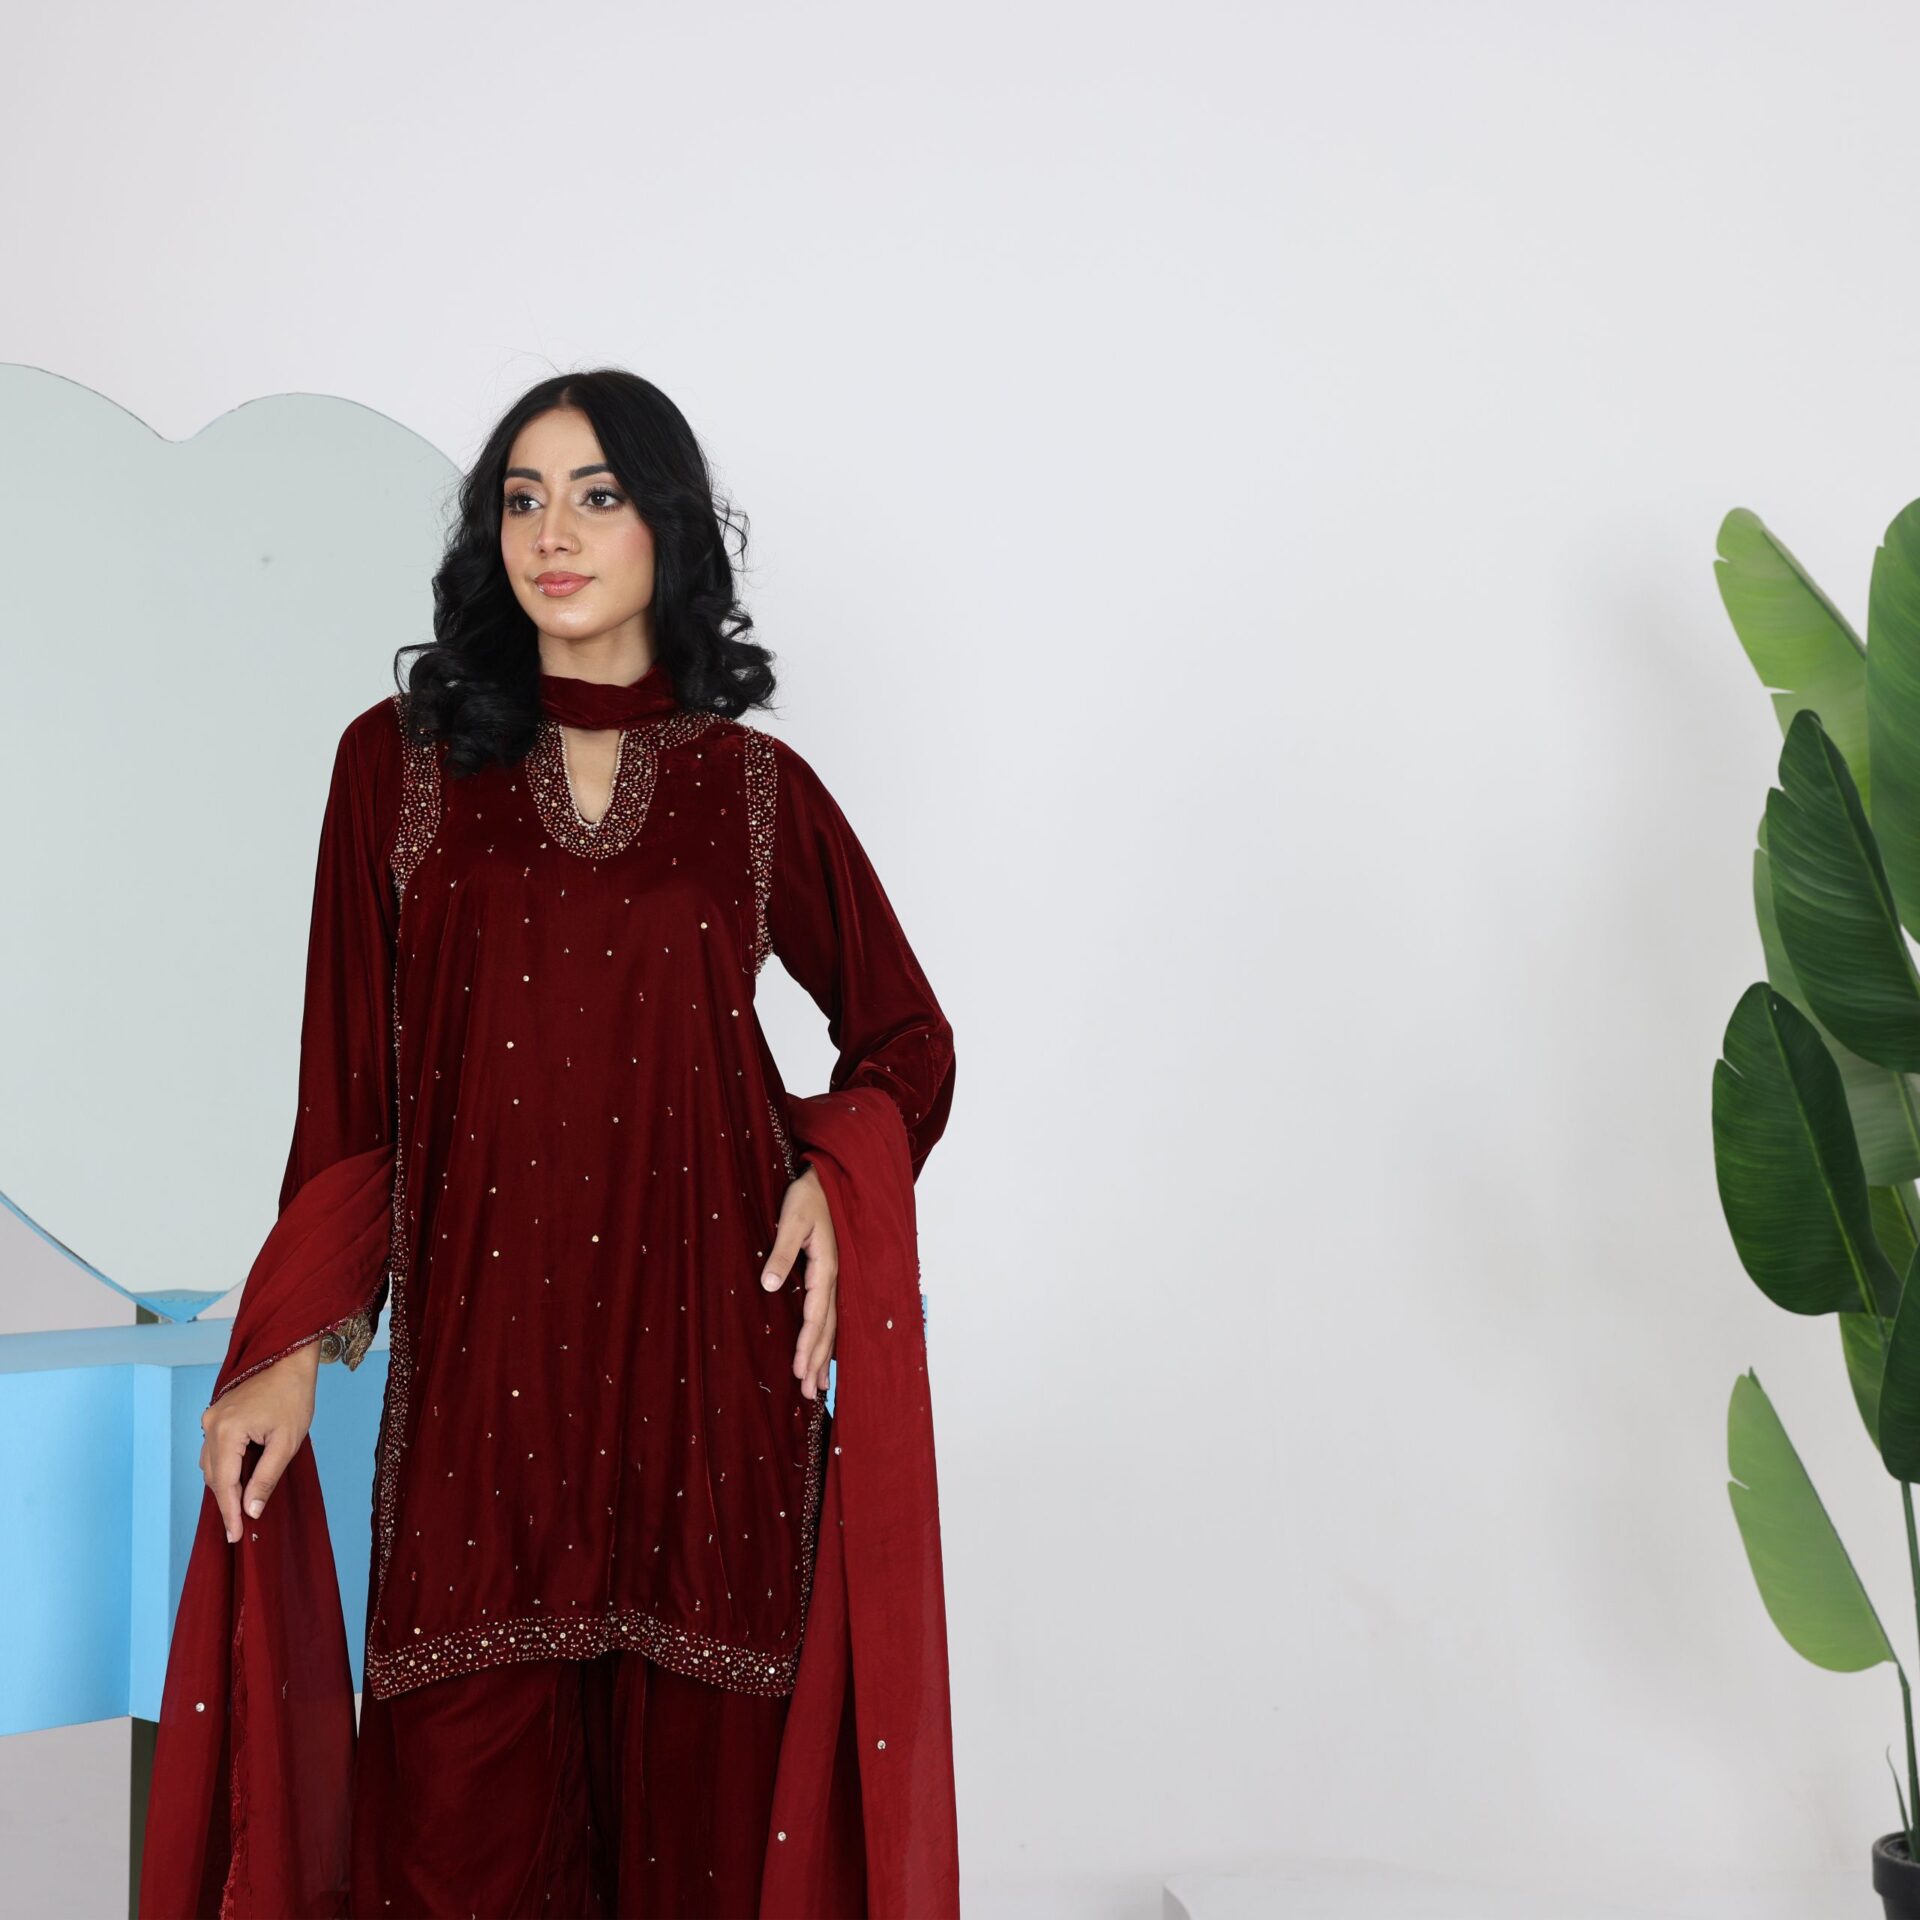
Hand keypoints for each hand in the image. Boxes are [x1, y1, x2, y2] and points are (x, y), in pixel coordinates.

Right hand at [197, 1342, 320, 1543]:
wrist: (289, 1357)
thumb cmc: (293, 1396)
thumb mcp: (286, 1442)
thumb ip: (266, 1478)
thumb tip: (250, 1510)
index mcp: (227, 1431)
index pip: (224, 1484)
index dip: (229, 1513)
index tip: (235, 1536)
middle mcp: (211, 1425)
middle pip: (213, 1476)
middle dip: (226, 1502)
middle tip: (240, 1527)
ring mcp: (211, 1418)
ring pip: (211, 1464)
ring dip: (225, 1485)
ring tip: (241, 1507)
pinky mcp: (216, 1414)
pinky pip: (214, 1450)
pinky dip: (225, 1467)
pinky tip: (240, 1478)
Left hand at [761, 1165, 838, 1400]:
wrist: (830, 1178)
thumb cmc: (809, 1196)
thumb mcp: (790, 1220)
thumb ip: (781, 1253)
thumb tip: (769, 1286)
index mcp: (826, 1268)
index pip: (816, 1316)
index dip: (807, 1345)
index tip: (798, 1371)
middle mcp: (834, 1278)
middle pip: (828, 1329)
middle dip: (819, 1362)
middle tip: (811, 1395)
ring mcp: (836, 1278)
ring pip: (833, 1326)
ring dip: (825, 1356)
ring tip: (820, 1387)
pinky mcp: (831, 1274)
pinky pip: (832, 1314)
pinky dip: (829, 1338)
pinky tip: (826, 1352)